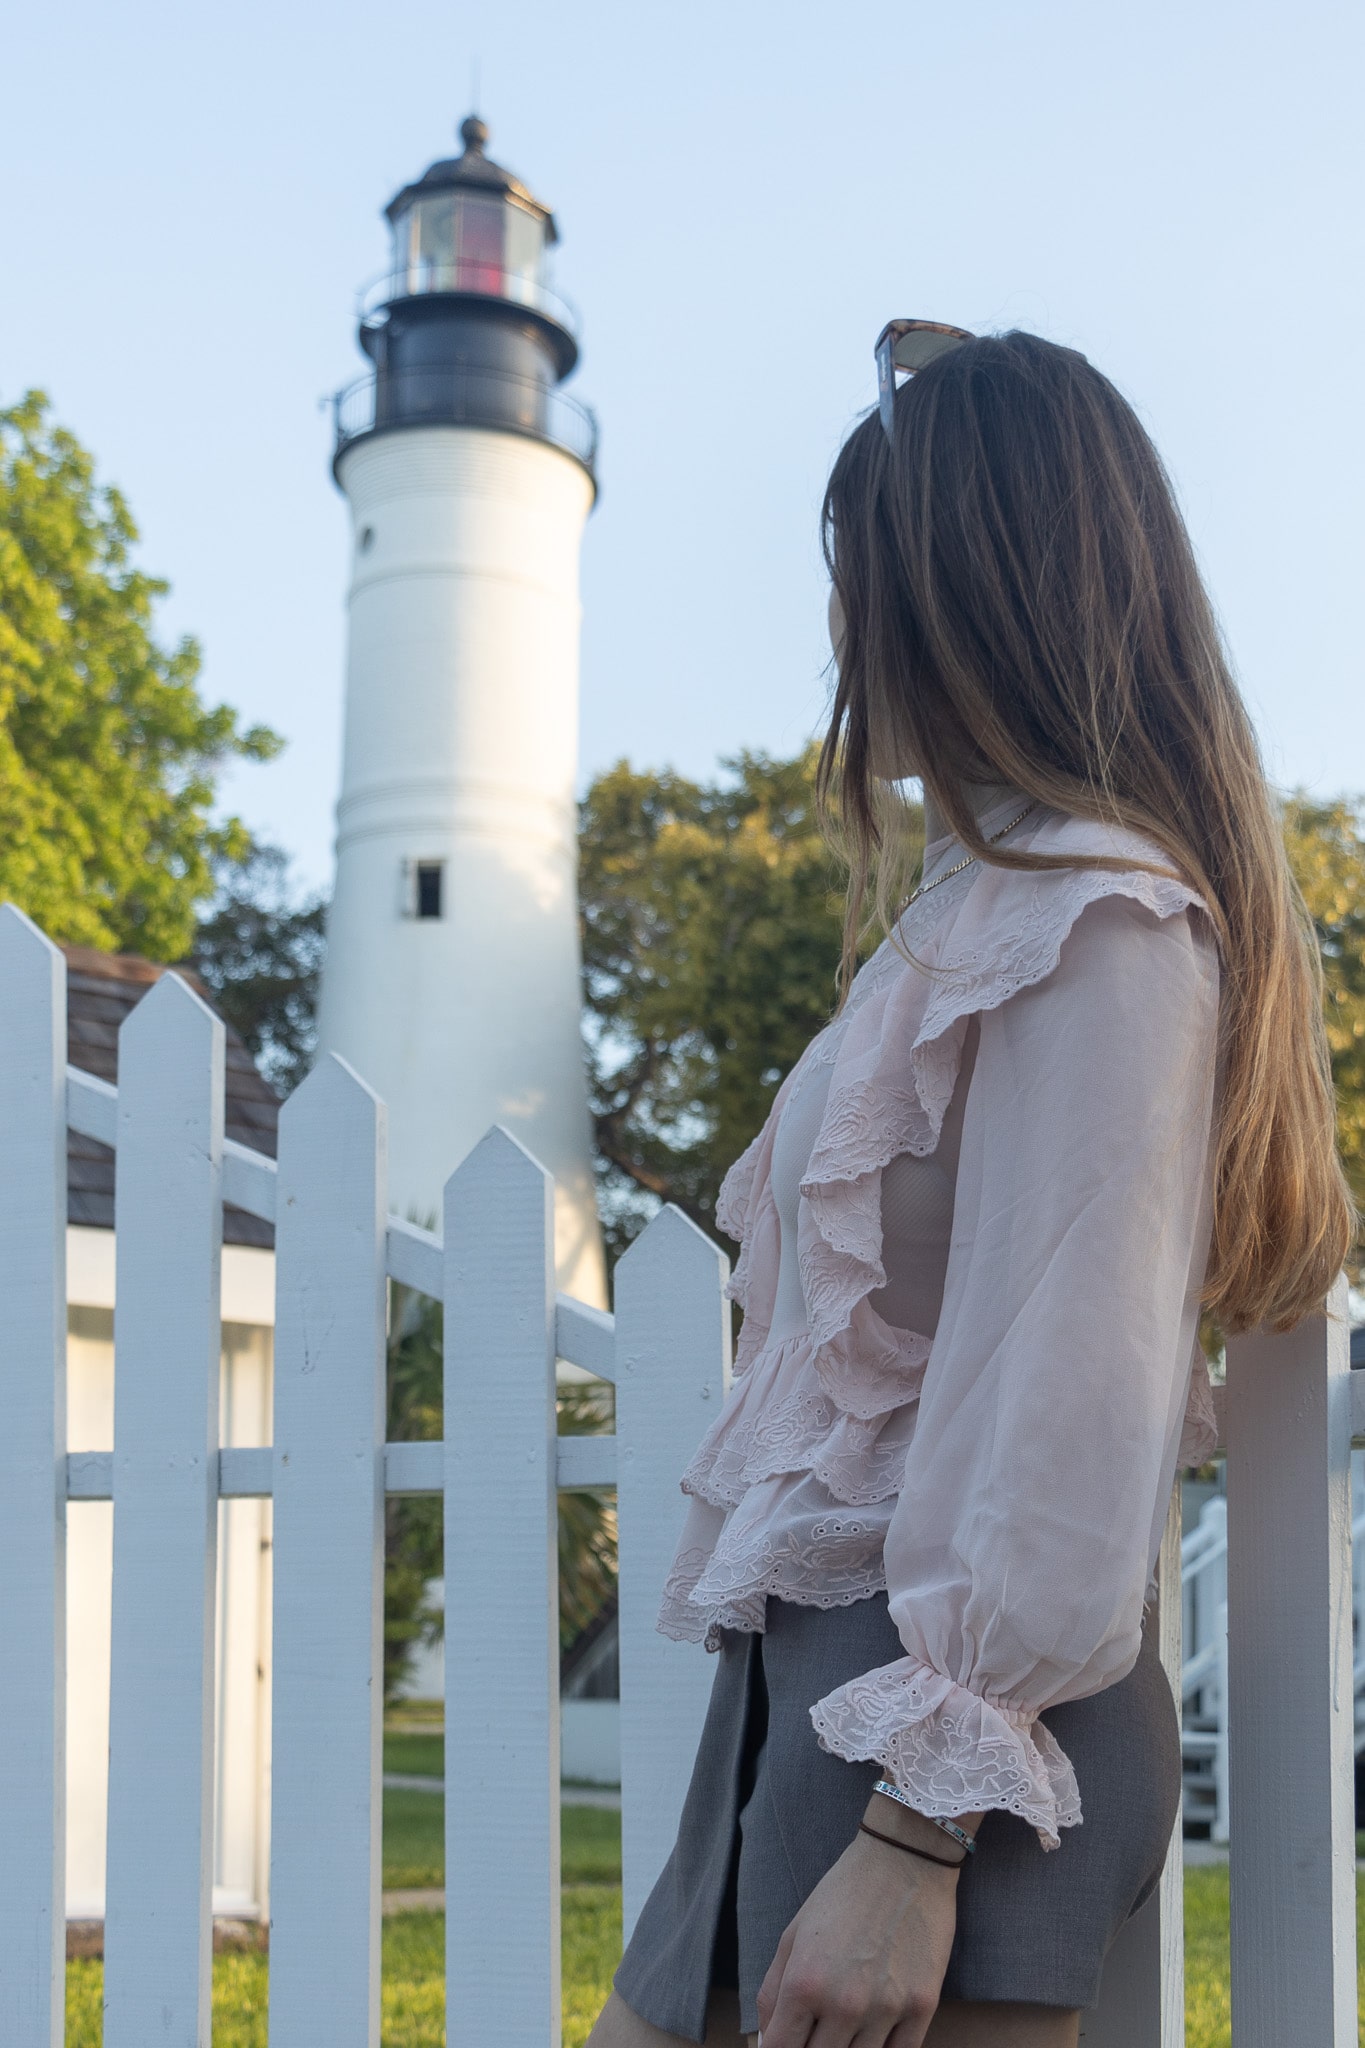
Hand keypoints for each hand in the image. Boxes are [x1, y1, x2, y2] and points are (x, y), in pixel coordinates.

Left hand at [755, 1819, 959, 2047]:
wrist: (904, 1860)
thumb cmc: (843, 1893)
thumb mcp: (794, 1933)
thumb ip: (772, 1992)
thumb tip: (767, 2042)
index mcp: (804, 1983)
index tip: (786, 2044)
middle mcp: (843, 2003)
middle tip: (817, 2029)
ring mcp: (886, 2009)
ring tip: (845, 2026)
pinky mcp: (923, 2007)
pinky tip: (875, 2034)